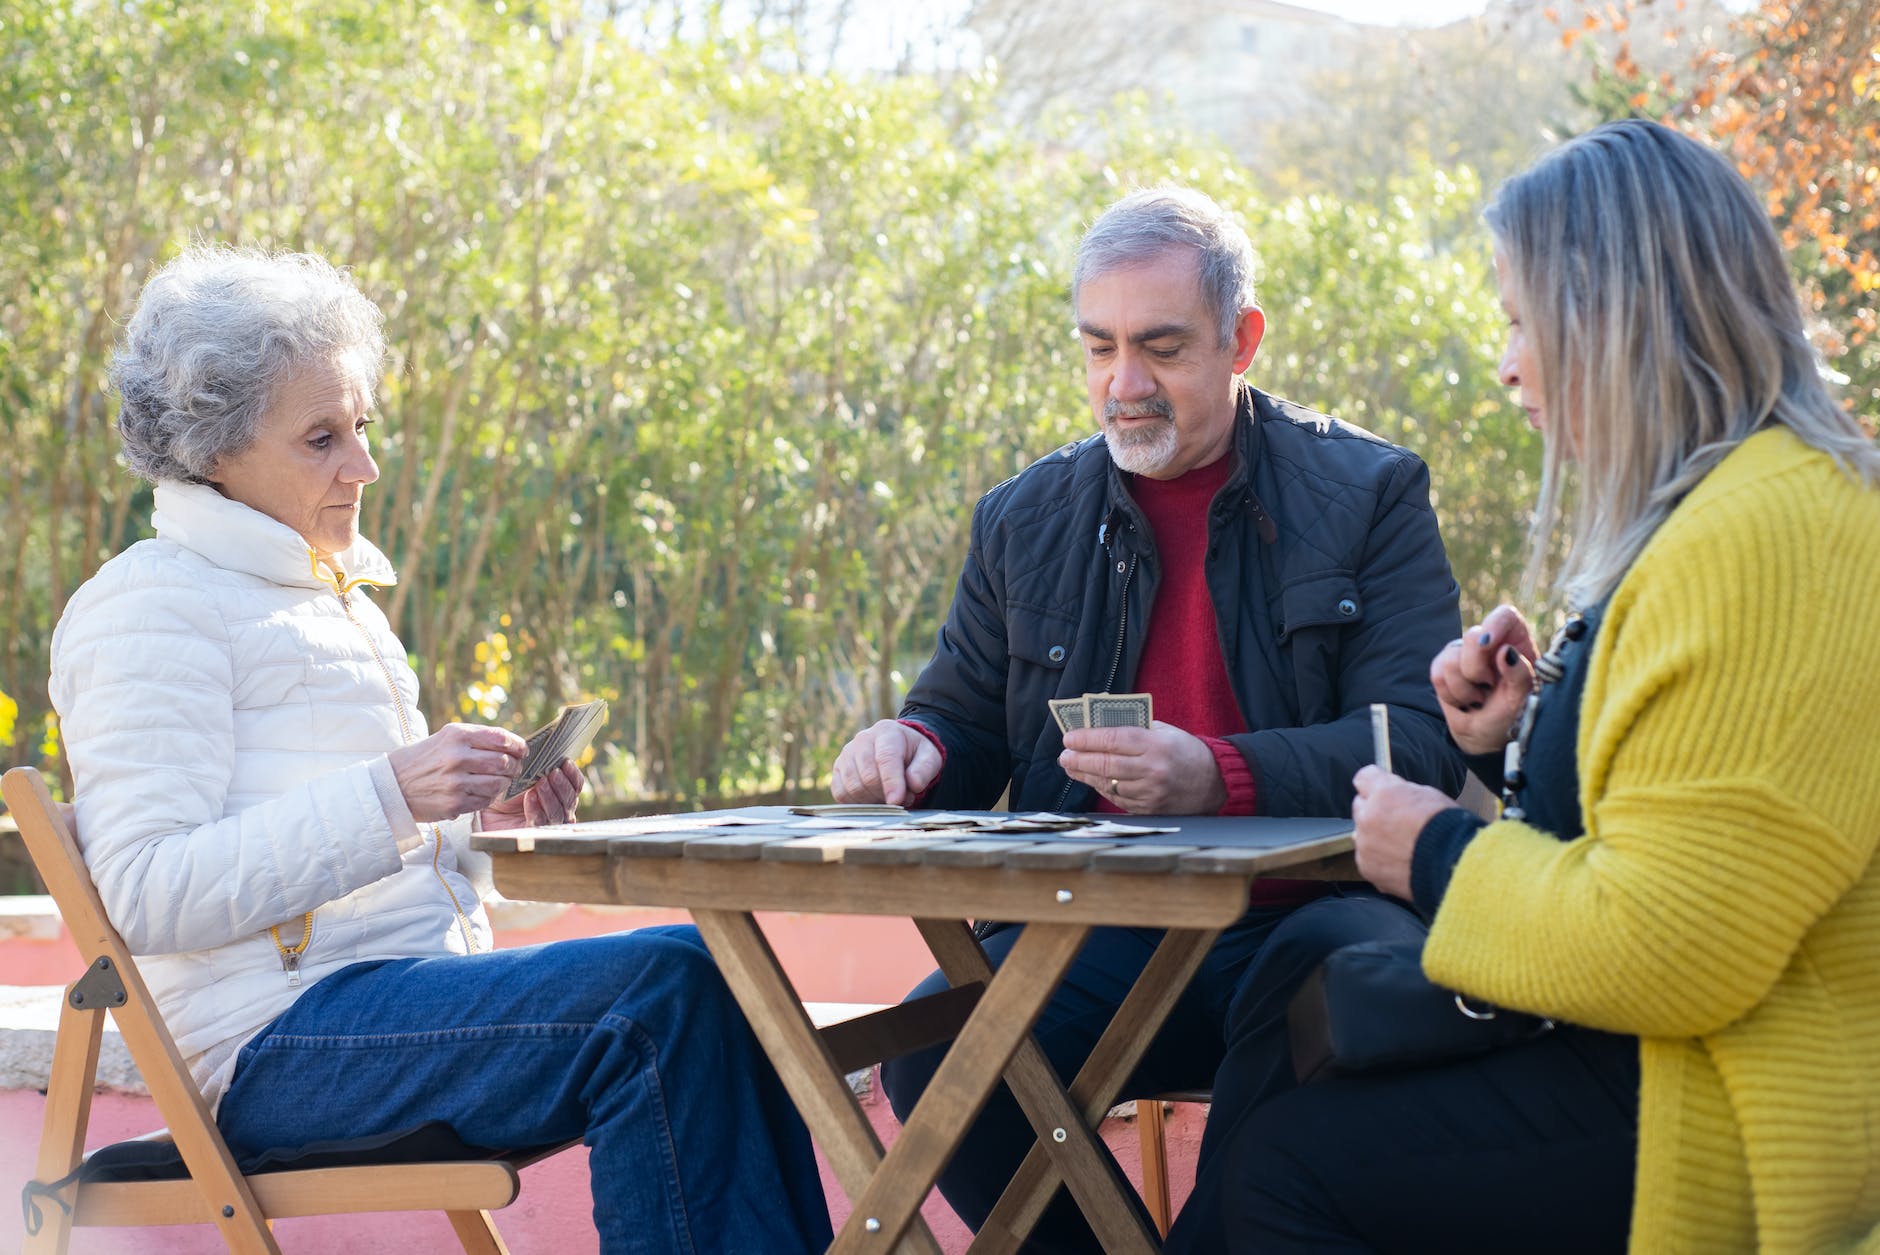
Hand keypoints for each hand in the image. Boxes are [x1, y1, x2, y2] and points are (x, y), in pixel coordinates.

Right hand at [388, 722, 525, 821]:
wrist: (392, 785)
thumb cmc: (423, 759)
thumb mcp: (445, 738)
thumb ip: (476, 739)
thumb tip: (511, 745)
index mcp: (457, 735)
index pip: (501, 738)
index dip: (518, 745)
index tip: (522, 750)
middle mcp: (457, 757)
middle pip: (504, 762)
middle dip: (514, 766)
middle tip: (513, 768)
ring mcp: (456, 782)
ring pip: (498, 783)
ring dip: (503, 783)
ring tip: (498, 780)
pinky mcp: (455, 803)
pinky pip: (485, 801)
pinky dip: (488, 797)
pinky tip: (481, 792)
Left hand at [481, 760, 584, 831]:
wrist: (487, 808)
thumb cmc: (507, 790)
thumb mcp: (523, 776)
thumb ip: (538, 769)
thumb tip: (549, 755)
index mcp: (560, 793)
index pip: (575, 786)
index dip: (573, 775)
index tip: (566, 763)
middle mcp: (559, 810)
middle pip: (570, 800)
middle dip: (563, 785)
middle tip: (553, 773)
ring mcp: (548, 824)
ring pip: (558, 813)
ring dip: (550, 796)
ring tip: (541, 783)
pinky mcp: (532, 834)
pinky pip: (540, 823)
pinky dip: (537, 809)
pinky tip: (531, 797)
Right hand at [831, 719, 941, 805]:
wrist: (898, 748)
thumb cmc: (914, 753)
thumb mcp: (929, 757)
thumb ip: (924, 770)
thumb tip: (913, 784)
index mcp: (886, 732)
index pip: (886, 758)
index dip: (891, 782)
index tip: (896, 801)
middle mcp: (862, 739)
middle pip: (868, 776)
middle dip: (885, 794)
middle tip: (902, 798)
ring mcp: (847, 754)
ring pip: (853, 787)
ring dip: (872, 800)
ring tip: (888, 797)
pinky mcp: (838, 769)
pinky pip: (841, 793)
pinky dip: (857, 803)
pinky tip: (872, 800)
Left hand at [1058, 721, 1225, 814]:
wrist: (1214, 783)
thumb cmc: (1185, 751)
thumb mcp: (1164, 731)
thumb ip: (1134, 728)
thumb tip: (1097, 726)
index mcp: (1157, 745)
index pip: (1114, 739)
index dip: (1087, 738)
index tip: (1069, 737)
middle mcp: (1153, 770)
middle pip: (1106, 764)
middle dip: (1079, 759)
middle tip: (1064, 754)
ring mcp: (1150, 793)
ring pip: (1108, 783)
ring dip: (1085, 775)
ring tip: (1072, 766)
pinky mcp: (1149, 810)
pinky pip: (1118, 799)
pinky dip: (1103, 788)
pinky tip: (1092, 779)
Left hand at [1351, 764, 1454, 899]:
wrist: (1453, 865)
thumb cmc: (1448, 829)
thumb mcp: (1428, 795)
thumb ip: (1402, 793)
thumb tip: (1393, 793)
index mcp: (1384, 793)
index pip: (1363, 778)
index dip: (1374, 784)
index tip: (1379, 789)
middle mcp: (1368, 816)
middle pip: (1360, 806)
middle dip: (1374, 810)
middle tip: (1396, 821)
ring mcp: (1365, 843)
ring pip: (1362, 834)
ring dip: (1375, 836)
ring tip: (1403, 846)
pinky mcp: (1367, 867)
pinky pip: (1367, 858)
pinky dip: (1379, 859)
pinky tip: (1401, 861)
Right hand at [1431, 603, 1538, 754]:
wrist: (1489, 735)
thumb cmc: (1514, 716)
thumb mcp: (1524, 699)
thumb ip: (1520, 675)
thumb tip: (1505, 652)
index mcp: (1516, 643)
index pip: (1505, 616)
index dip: (1495, 624)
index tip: (1489, 645)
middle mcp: (1489, 643)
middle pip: (1472, 637)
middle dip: (1475, 669)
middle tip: (1487, 687)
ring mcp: (1463, 653)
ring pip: (1450, 659)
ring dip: (1464, 689)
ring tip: (1479, 699)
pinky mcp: (1443, 666)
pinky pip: (1437, 674)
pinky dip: (1451, 695)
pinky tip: (1464, 701)